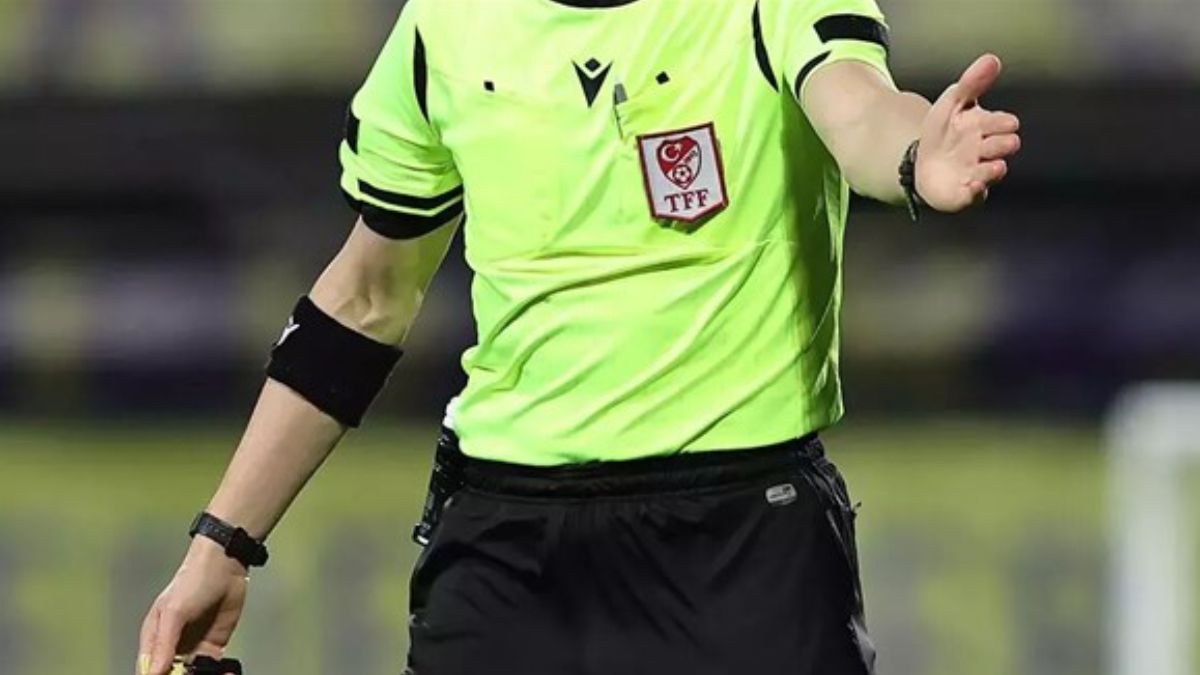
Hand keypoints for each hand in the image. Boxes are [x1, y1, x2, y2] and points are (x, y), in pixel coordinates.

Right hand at [137, 538, 248, 674]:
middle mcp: (172, 647)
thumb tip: (155, 672)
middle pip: (171, 674)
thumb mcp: (174, 612)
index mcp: (154, 639)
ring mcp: (193, 647)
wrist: (225, 567)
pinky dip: (217, 674)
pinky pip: (212, 668)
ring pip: (192, 674)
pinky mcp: (213, 646)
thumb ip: (164, 644)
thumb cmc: (192, 583)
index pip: (149, 670)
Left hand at [916, 54, 1021, 211]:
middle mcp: (988, 151)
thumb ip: (971, 83)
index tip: (1005, 122)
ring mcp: (978, 172)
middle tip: (987, 143)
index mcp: (988, 127)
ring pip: (993, 172)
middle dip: (1000, 144)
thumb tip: (992, 58)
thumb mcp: (953, 102)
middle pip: (1005, 146)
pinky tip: (972, 186)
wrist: (921, 160)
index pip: (1005, 123)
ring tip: (993, 167)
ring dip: (993, 170)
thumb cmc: (944, 129)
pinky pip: (974, 196)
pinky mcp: (965, 193)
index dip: (1003, 123)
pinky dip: (975, 192)